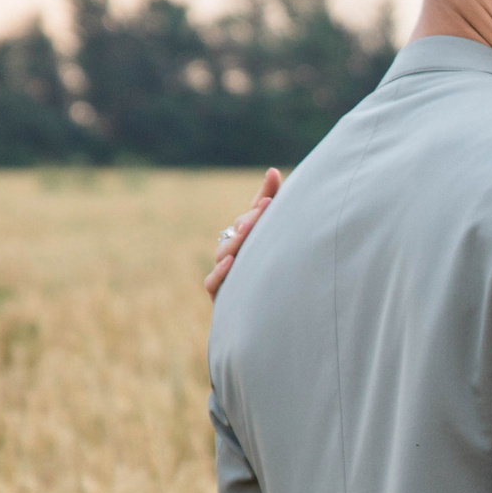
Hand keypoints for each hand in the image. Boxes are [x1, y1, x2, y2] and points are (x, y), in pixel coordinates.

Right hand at [204, 167, 283, 296]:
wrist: (274, 322)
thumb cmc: (275, 278)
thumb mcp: (278, 240)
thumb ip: (273, 204)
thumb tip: (272, 171)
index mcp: (248, 240)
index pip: (252, 217)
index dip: (261, 204)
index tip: (274, 187)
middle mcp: (235, 254)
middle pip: (237, 232)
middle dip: (251, 220)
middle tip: (265, 209)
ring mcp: (226, 274)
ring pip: (224, 253)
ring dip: (236, 242)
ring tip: (248, 232)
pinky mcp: (220, 295)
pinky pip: (213, 282)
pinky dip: (220, 272)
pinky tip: (232, 262)